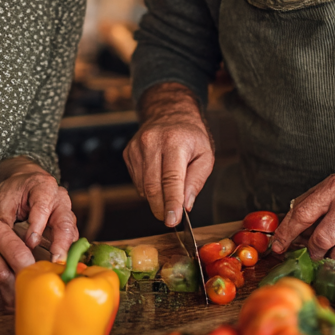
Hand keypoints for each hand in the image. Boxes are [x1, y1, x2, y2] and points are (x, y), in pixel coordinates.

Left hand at [0, 159, 78, 261]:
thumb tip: (4, 243)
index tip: (30, 243)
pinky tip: (57, 264)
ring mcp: (66, 210)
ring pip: (71, 231)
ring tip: (57, 266)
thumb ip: (4, 220)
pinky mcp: (66, 223)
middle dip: (61, 243)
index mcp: (44, 187)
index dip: (37, 227)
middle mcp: (60, 198)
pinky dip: (65, 250)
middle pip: (65, 221)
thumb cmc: (13, 189)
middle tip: (55, 261)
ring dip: (65, 250)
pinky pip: (70, 237)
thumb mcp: (4, 200)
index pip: (42, 209)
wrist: (22, 182)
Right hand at [123, 83, 213, 226]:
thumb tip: (186, 205)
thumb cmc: (190, 136)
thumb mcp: (205, 155)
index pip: (171, 178)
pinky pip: (137, 181)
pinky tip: (158, 178)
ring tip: (169, 191)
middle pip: (153, 186)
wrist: (169, 113)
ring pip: (143, 187)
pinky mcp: (128, 153)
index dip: (171, 202)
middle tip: (171, 219)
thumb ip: (196, 181)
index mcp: (174, 141)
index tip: (172, 221)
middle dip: (162, 208)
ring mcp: (136, 147)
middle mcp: (152, 142)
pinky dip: (148, 188)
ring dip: (156, 198)